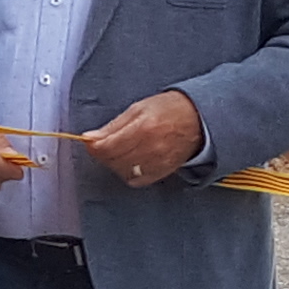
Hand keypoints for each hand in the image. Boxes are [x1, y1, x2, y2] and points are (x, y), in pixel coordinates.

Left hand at [78, 89, 204, 186]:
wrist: (198, 120)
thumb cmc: (168, 109)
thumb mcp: (138, 108)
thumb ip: (113, 126)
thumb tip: (90, 137)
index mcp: (143, 128)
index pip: (107, 147)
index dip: (94, 146)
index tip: (90, 142)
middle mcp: (150, 148)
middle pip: (113, 161)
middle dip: (103, 154)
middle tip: (103, 145)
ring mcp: (157, 162)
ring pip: (122, 172)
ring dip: (114, 164)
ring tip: (118, 151)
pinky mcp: (162, 172)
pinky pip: (137, 180)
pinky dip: (128, 173)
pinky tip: (130, 161)